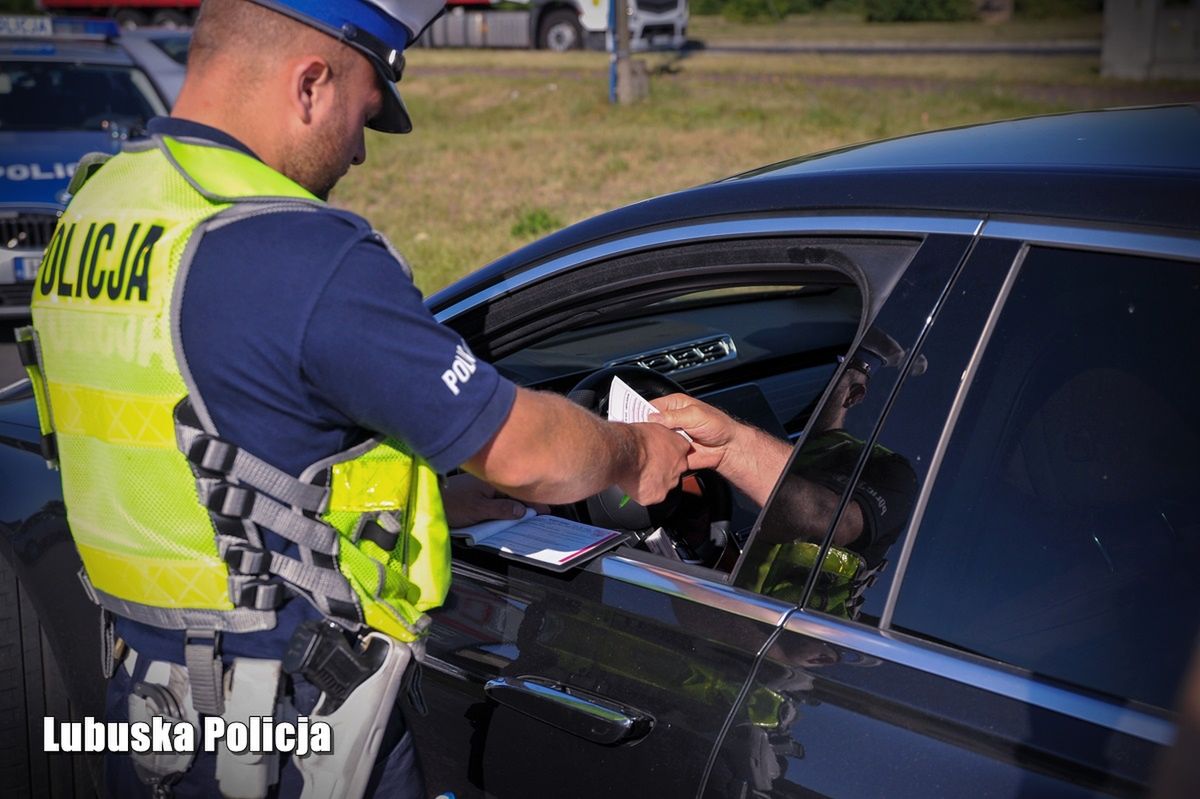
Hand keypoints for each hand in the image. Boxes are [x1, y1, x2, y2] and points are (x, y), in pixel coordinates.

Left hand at [442, 473, 544, 527]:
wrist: (428, 504)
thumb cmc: (450, 504)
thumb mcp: (478, 509)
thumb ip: (501, 510)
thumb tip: (523, 511)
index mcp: (491, 482)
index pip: (518, 491)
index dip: (534, 500)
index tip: (547, 510)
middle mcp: (488, 485)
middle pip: (514, 495)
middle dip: (528, 504)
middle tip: (542, 516)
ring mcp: (482, 492)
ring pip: (504, 500)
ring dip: (515, 508)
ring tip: (530, 518)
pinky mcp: (475, 500)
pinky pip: (495, 505)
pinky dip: (503, 511)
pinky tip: (508, 518)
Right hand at [617, 422, 689, 505]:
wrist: (624, 452)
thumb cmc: (635, 439)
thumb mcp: (653, 427)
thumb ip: (661, 436)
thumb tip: (656, 437)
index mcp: (680, 447)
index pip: (680, 452)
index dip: (668, 453)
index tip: (659, 453)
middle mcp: (679, 467)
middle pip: (673, 471)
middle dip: (662, 469)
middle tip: (647, 464)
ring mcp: (668, 483)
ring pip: (662, 485)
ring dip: (652, 481)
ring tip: (638, 472)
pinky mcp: (656, 495)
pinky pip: (649, 495)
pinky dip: (641, 491)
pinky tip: (633, 481)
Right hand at [650, 393, 790, 506]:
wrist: (728, 448)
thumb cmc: (717, 426)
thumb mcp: (695, 415)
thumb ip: (673, 416)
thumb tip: (652, 417)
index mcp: (673, 405)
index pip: (649, 406)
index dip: (639, 412)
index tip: (631, 418)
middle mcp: (669, 420)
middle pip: (648, 423)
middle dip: (644, 428)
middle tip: (637, 432)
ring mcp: (669, 436)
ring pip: (652, 439)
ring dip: (651, 442)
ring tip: (648, 443)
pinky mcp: (671, 450)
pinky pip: (659, 453)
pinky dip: (657, 455)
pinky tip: (656, 454)